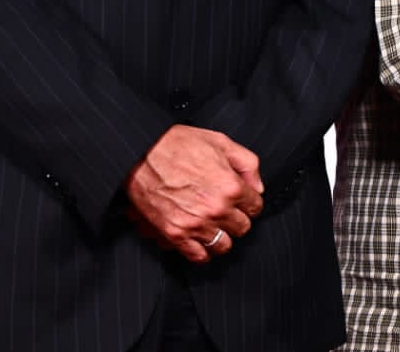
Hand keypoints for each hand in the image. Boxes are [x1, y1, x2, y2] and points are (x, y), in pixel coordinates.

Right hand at [125, 124, 264, 262]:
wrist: (141, 153)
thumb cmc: (179, 145)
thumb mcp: (221, 142)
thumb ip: (247, 164)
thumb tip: (257, 187)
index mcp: (231, 186)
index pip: (255, 207)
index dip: (249, 201)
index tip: (241, 200)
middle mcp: (216, 209)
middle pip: (242, 227)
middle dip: (237, 218)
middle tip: (227, 210)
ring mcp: (195, 224)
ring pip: (223, 245)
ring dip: (221, 236)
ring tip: (214, 225)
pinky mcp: (175, 234)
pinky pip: (198, 256)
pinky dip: (202, 251)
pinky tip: (200, 239)